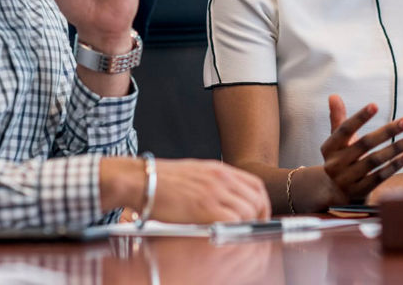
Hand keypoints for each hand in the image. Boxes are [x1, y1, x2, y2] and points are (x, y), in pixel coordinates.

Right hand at [103, 157, 269, 222]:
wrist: (141, 180)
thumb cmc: (161, 180)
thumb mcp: (194, 173)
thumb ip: (213, 183)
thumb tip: (225, 199)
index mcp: (219, 169)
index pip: (255, 185)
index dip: (261, 203)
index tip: (258, 215)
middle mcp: (221, 178)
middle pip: (256, 199)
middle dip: (259, 217)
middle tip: (252, 229)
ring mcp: (214, 192)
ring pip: (248, 212)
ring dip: (245, 225)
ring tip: (236, 233)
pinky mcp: (204, 208)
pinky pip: (232, 221)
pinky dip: (233, 230)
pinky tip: (224, 233)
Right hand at [321, 95, 402, 205]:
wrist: (333, 193)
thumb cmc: (340, 159)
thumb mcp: (336, 141)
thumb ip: (337, 119)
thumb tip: (334, 96)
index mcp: (329, 147)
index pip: (344, 129)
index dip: (359, 117)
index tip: (375, 105)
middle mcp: (335, 163)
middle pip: (364, 144)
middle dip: (387, 132)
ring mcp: (347, 179)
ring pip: (374, 161)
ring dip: (395, 148)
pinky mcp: (359, 192)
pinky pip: (379, 177)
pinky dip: (394, 166)